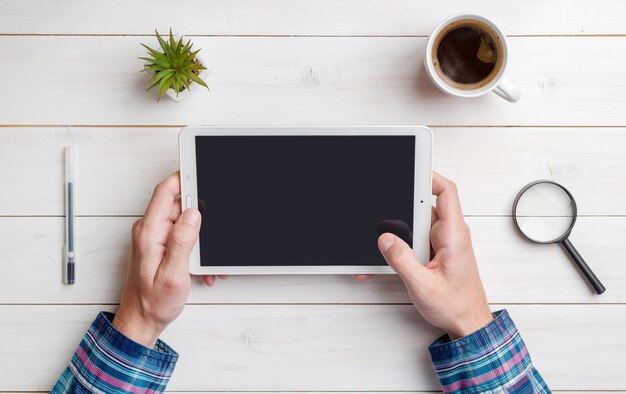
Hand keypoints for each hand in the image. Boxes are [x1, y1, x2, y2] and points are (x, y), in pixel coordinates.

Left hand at [114, 172, 209, 346]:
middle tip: (212, 232)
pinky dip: (195, 247)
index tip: (200, 168)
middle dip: (202, 215)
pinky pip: (182, 234)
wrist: (141, 320)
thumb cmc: (152, 302)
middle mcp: (149, 230)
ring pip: (184, 221)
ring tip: (203, 261)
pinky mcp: (160, 244)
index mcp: (149, 232)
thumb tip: (193, 213)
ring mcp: (154, 236)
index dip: (183, 177)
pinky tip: (200, 265)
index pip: (165, 191)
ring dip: (201, 237)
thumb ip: (182, 240)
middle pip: (179, 204)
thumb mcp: (173, 273)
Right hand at [378, 172, 492, 339]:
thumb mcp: (424, 286)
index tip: (410, 168)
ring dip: (398, 232)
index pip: (447, 192)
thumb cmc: (457, 306)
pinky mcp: (435, 251)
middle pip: (423, 206)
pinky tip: (386, 258)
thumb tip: (386, 238)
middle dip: (401, 209)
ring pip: (415, 223)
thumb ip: (403, 260)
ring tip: (383, 245)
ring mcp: (442, 242)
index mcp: (453, 235)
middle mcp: (449, 234)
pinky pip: (415, 239)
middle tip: (383, 218)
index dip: (429, 175)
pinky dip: (400, 246)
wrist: (468, 323)